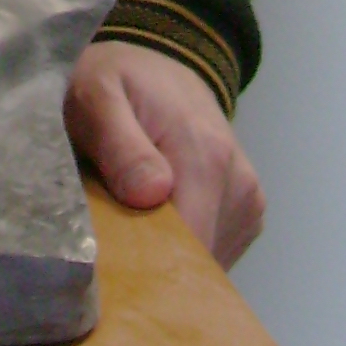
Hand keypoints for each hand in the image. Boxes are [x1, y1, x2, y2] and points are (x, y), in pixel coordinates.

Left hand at [63, 40, 265, 268]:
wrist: (156, 68)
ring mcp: (248, 201)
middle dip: (155, 268)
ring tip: (129, 229)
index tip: (110, 277)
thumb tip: (152, 195)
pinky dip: (184, 251)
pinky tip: (155, 225)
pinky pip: (214, 253)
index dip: (149, 271)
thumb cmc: (118, 83)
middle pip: (199, 262)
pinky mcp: (247, 212)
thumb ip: (119, 143)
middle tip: (108, 254)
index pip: (190, 246)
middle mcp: (240, 183)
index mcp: (207, 156)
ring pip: (207, 263)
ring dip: (169, 259)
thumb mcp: (98, 96)